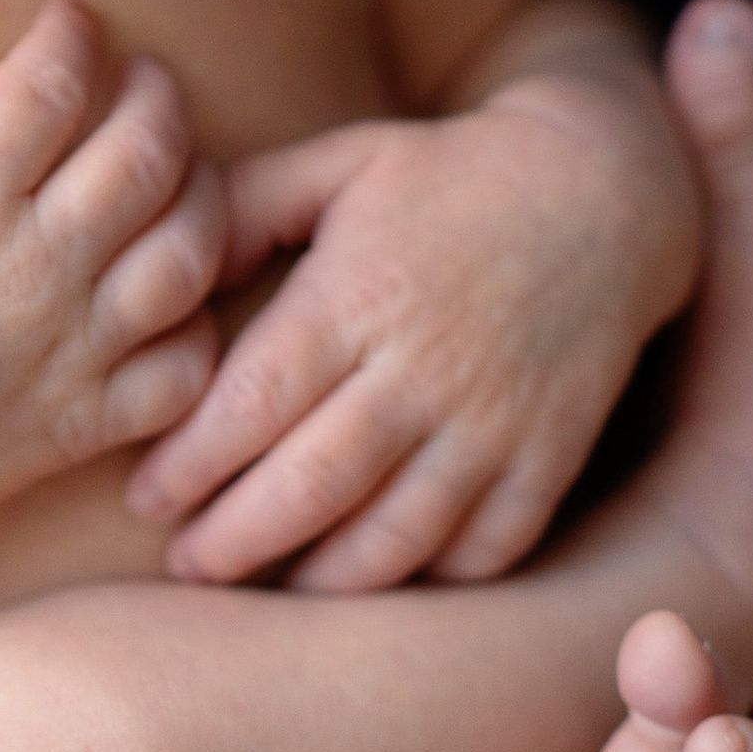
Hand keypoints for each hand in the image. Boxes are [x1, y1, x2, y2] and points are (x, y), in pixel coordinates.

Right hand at [0, 0, 225, 541]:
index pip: (50, 84)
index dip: (72, 35)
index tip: (71, 20)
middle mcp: (24, 271)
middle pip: (144, 152)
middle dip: (158, 92)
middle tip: (144, 78)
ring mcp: (65, 353)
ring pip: (190, 249)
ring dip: (203, 189)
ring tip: (178, 164)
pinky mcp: (83, 424)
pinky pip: (186, 366)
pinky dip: (200, 321)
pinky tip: (174, 286)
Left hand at [128, 71, 691, 589]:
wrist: (605, 193)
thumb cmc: (448, 178)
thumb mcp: (343, 162)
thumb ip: (246, 206)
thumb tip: (163, 268)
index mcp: (359, 296)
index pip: (254, 402)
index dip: (190, 462)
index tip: (147, 496)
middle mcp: (425, 369)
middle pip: (312, 484)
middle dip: (232, 540)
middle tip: (185, 563)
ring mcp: (493, 422)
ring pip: (395, 535)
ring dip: (320, 579)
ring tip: (264, 589)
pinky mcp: (548, 458)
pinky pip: (484, 550)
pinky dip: (427, 581)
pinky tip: (375, 584)